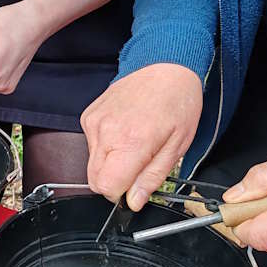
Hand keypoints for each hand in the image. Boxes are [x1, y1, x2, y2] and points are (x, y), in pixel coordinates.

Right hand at [82, 64, 202, 209]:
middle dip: (116, 181)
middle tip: (139, 165)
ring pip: (93, 165)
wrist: (164, 65)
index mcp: (130, 142)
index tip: (135, 186)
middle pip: (95, 180)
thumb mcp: (177, 146)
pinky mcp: (88, 116)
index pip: (107, 188)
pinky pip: (92, 146)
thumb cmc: (177, 101)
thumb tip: (134, 201)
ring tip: (135, 143)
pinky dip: (107, 147)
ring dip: (111, 164)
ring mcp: (93, 123)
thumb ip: (153, 177)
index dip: (121, 194)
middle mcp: (105, 132)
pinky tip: (125, 131)